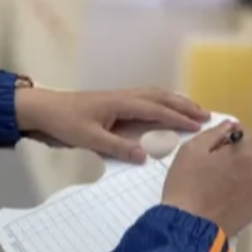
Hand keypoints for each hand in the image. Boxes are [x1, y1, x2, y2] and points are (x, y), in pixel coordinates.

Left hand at [15, 87, 209, 162]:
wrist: (45, 109)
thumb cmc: (65, 121)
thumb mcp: (89, 138)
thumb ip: (117, 147)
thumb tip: (144, 156)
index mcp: (120, 103)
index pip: (156, 109)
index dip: (177, 117)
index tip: (197, 125)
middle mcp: (124, 96)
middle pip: (161, 97)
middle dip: (184, 105)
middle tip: (206, 115)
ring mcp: (120, 97)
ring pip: (155, 94)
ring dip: (176, 101)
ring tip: (194, 109)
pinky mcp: (116, 102)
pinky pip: (146, 98)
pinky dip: (163, 101)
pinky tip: (167, 107)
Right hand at [162, 120, 251, 236]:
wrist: (190, 223)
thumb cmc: (187, 183)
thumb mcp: (193, 149)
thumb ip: (215, 133)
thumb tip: (230, 124)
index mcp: (245, 152)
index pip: (244, 133)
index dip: (229, 134)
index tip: (216, 142)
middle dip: (239, 150)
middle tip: (218, 158)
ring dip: (244, 166)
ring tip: (224, 174)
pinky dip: (246, 183)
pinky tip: (230, 188)